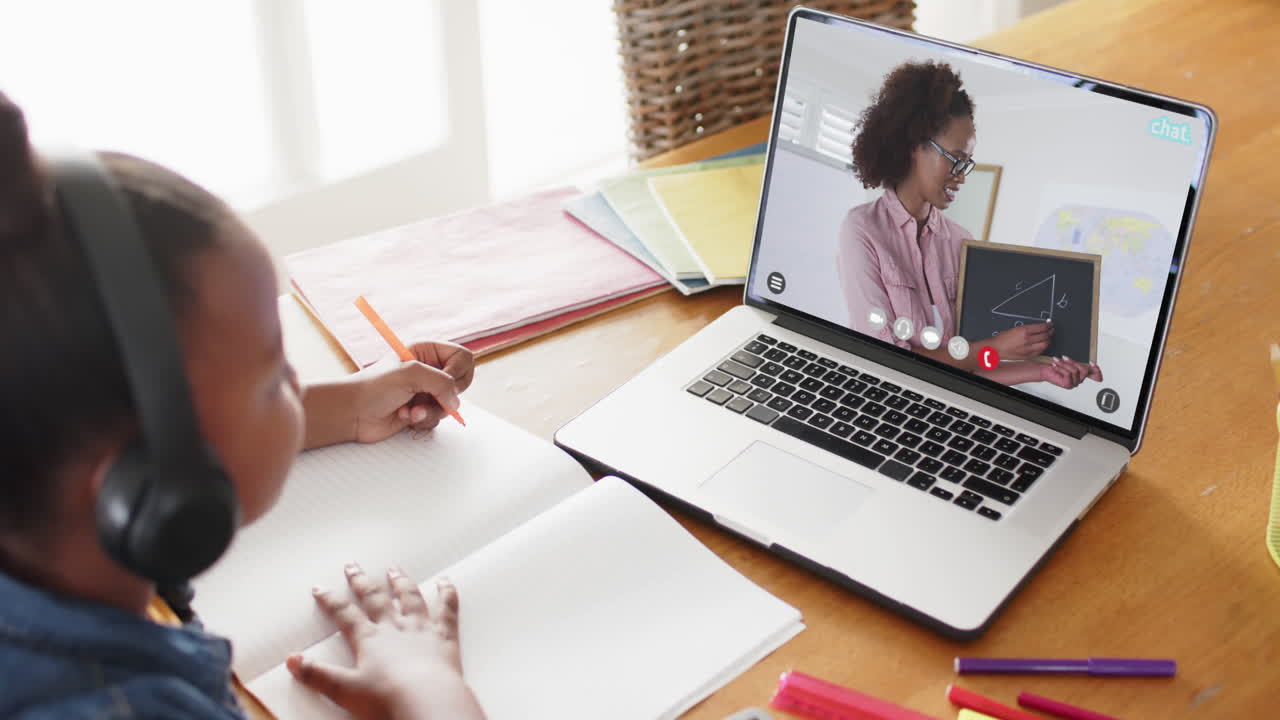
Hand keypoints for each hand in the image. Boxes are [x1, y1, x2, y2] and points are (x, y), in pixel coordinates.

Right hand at [287, 564, 484, 719]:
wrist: (427, 700)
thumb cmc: (388, 698)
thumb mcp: (345, 690)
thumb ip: (318, 675)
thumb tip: (293, 662)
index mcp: (370, 638)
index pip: (345, 614)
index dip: (330, 601)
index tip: (320, 589)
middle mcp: (395, 627)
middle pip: (375, 598)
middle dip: (362, 582)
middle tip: (353, 566)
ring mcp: (421, 628)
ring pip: (409, 597)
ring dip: (401, 582)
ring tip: (394, 569)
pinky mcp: (444, 636)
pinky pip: (447, 609)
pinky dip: (447, 593)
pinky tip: (446, 583)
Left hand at [352, 341, 474, 442]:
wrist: (353, 413)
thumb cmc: (375, 387)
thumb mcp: (411, 374)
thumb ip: (441, 382)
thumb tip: (456, 402)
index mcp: (427, 351)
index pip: (462, 358)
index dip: (457, 372)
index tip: (445, 382)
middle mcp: (429, 370)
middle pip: (460, 382)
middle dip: (445, 395)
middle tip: (428, 397)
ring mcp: (426, 391)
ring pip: (450, 404)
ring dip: (431, 410)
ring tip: (410, 410)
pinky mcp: (422, 410)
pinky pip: (439, 418)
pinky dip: (423, 420)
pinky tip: (405, 416)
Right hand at [990, 322, 1053, 361]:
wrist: (996, 348)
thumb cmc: (1002, 338)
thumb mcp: (1015, 328)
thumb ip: (1028, 328)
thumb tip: (1039, 327)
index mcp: (1024, 330)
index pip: (1042, 327)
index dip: (1048, 325)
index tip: (1050, 324)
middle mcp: (1027, 339)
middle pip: (1045, 335)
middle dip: (1050, 332)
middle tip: (1051, 330)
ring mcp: (1028, 349)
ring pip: (1045, 344)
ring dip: (1048, 340)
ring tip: (1048, 338)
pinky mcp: (1028, 355)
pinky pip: (1040, 351)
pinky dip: (1043, 347)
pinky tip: (1042, 345)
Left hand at [1039, 356, 1102, 388]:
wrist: (1042, 368)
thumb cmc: (1054, 364)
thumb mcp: (1069, 360)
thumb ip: (1079, 361)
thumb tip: (1090, 361)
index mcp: (1081, 374)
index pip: (1095, 375)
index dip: (1097, 370)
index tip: (1092, 363)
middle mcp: (1078, 380)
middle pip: (1084, 370)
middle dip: (1073, 362)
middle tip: (1064, 358)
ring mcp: (1073, 383)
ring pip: (1075, 371)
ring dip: (1064, 364)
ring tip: (1057, 361)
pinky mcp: (1067, 385)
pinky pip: (1069, 374)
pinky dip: (1061, 368)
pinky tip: (1055, 367)